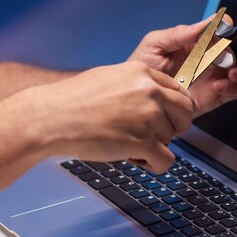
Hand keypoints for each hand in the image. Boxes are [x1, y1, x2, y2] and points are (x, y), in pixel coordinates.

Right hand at [24, 61, 196, 172]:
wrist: (51, 117)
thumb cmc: (73, 99)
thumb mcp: (111, 76)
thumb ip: (136, 83)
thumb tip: (154, 94)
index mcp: (143, 71)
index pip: (178, 90)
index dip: (173, 107)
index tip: (166, 116)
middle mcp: (150, 91)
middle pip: (186, 112)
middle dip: (175, 126)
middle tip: (156, 133)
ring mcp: (148, 116)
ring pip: (172, 138)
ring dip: (156, 145)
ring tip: (129, 144)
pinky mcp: (142, 142)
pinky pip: (167, 160)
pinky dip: (155, 164)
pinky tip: (138, 159)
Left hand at [128, 15, 236, 117]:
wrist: (140, 98)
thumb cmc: (143, 66)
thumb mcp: (155, 45)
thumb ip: (176, 34)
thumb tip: (202, 26)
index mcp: (198, 39)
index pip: (221, 25)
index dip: (228, 24)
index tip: (226, 29)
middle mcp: (211, 54)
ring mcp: (217, 75)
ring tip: (232, 73)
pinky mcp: (218, 95)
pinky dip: (234, 87)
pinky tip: (217, 88)